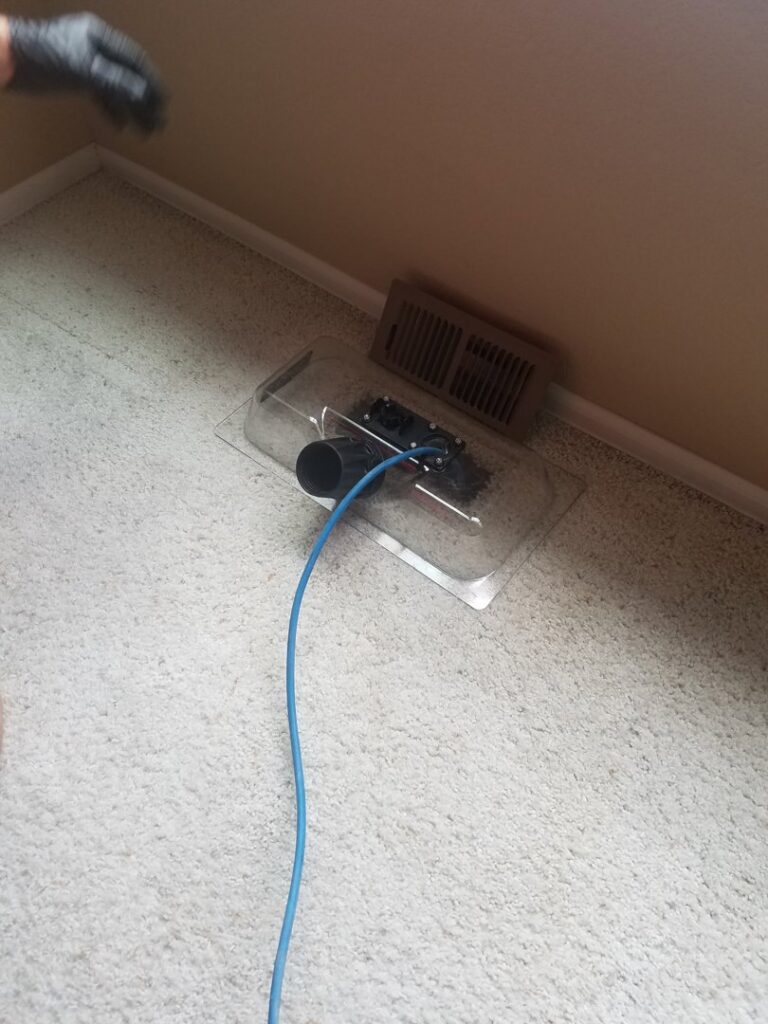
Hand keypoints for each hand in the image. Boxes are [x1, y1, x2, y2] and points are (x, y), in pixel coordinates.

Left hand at [6, 12, 165, 131]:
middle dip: (144, 100)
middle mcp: (94, 47)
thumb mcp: (84, 71)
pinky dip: (110, 109)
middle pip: (127, 75)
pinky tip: (120, 125)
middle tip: (159, 123)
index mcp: (99, 37)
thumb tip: (145, 98)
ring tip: (144, 131)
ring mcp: (84, 61)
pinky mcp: (73, 76)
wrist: (8, 60)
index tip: (164, 103)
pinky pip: (99, 93)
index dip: (151, 82)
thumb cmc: (44, 59)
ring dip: (129, 109)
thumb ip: (116, 84)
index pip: (134, 60)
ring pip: (114, 87)